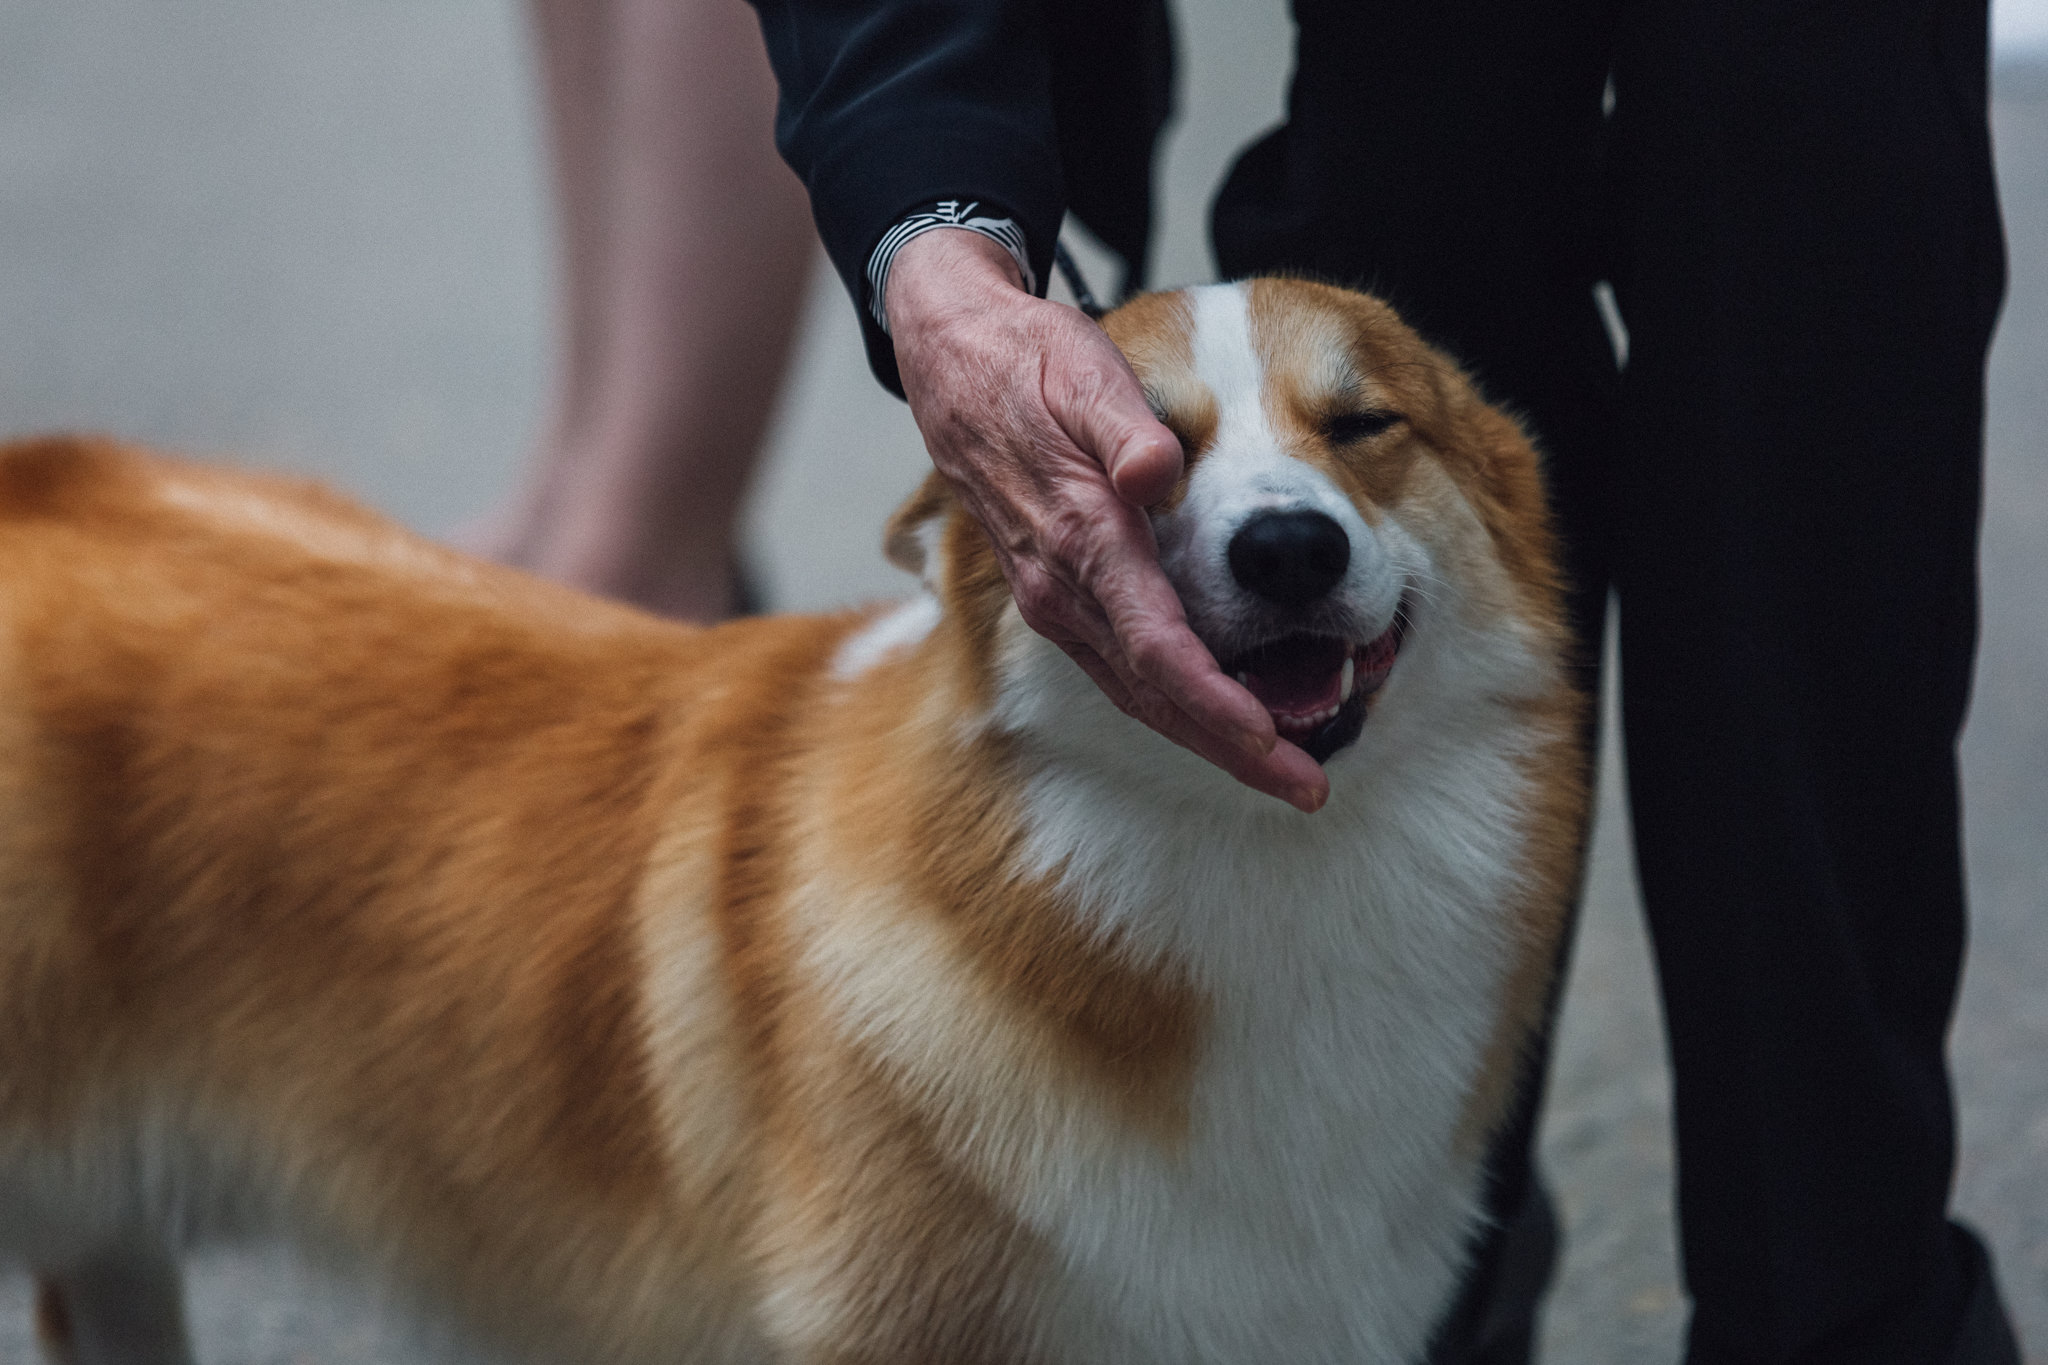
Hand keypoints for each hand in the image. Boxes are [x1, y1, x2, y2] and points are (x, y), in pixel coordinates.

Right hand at [884, 230, 1329, 811]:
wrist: (953, 365)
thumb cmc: (1029, 363)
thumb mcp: (1080, 368)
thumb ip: (1124, 425)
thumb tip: (1158, 471)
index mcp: (1080, 537)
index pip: (1154, 645)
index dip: (1212, 701)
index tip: (1268, 739)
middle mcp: (1062, 589)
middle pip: (1153, 695)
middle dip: (1231, 749)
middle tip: (1308, 790)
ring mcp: (1056, 602)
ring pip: (1138, 695)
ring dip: (1210, 740)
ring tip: (1286, 771)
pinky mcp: (1061, 601)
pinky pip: (1124, 673)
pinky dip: (1179, 707)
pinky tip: (1226, 722)